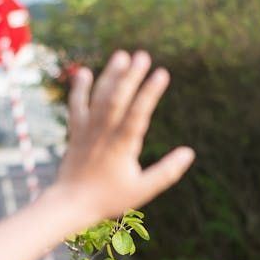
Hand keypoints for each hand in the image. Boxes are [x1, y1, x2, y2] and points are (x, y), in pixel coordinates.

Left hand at [52, 50, 195, 223]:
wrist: (70, 204)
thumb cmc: (109, 199)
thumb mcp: (143, 190)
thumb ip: (166, 172)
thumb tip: (189, 153)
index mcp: (122, 146)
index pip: (138, 114)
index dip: (150, 93)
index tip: (162, 73)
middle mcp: (104, 134)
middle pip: (118, 99)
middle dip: (131, 76)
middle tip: (143, 55)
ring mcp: (88, 131)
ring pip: (99, 98)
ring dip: (110, 76)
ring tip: (121, 55)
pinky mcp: (76, 133)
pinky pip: (77, 107)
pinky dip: (79, 89)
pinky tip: (84, 72)